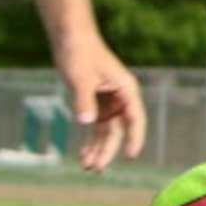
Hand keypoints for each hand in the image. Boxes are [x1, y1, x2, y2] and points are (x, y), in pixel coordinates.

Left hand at [58, 35, 145, 172]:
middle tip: (96, 168)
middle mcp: (121, 98)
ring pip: (107, 132)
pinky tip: (82, 155)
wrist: (69, 37)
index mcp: (126, 89)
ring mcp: (109, 102)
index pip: (136, 119)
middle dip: (108, 150)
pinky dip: (90, 140)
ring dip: (98, 149)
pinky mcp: (97, 103)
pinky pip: (97, 127)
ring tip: (86, 166)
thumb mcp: (80, 77)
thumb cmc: (79, 52)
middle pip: (119, 130)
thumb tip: (87, 122)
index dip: (135, 138)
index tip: (129, 155)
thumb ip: (84, 100)